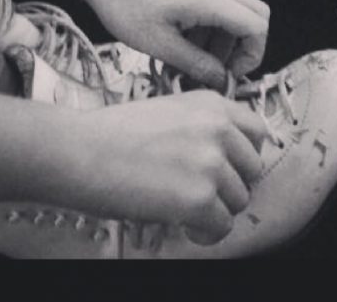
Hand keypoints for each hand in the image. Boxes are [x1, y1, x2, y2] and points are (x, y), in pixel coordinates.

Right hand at [72, 90, 265, 242]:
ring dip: (216, 210)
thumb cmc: (111, 134)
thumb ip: (202, 127)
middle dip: (230, 186)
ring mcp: (211, 162)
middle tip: (202, 194)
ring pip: (239, 200)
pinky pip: (222, 227)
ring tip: (185, 210)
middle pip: (253, 169)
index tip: (230, 169)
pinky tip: (181, 225)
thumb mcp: (168, 112)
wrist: (78, 151)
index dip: (245, 155)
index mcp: (210, 103)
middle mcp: (218, 128)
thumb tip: (225, 157)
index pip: (257, 130)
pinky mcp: (200, 198)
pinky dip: (205, 234)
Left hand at [88, 0, 269, 88]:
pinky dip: (212, 29)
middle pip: (256, 14)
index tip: (229, 75)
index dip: (252, 56)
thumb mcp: (161, 45)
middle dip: (245, 47)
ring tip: (194, 62)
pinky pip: (219, 6)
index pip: (257, 26)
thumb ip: (197, 65)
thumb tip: (221, 81)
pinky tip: (185, 46)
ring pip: (237, 12)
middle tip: (219, 68)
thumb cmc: (126, 6)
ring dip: (225, 40)